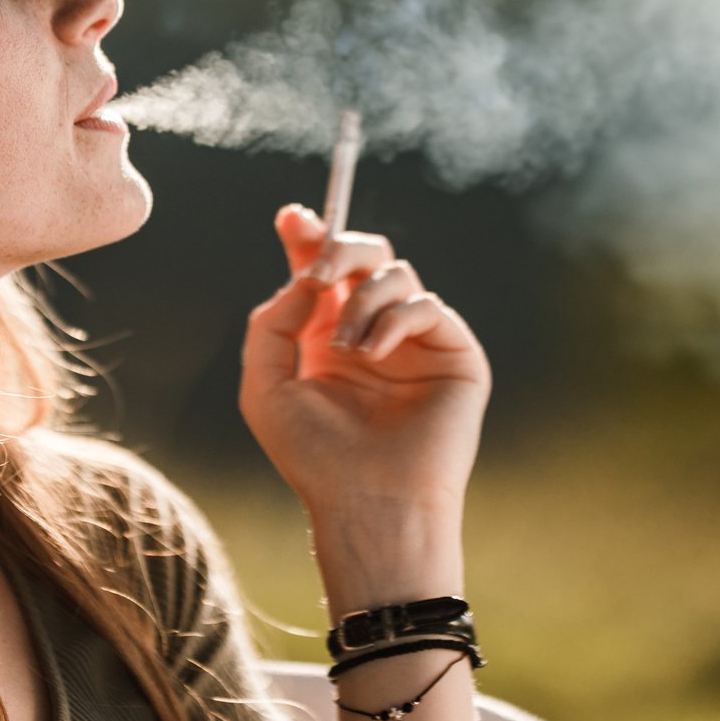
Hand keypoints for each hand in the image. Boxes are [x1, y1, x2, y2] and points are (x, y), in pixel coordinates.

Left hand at [239, 205, 490, 519]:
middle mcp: (374, 333)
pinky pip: (427, 305)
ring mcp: (416, 342)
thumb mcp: (265, 387)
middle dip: (338, 248)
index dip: (309, 237)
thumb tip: (308, 277)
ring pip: (396, 273)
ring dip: (362, 299)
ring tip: (346, 348)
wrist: (369, 502)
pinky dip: (393, 319)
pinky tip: (372, 353)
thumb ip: (272, 322)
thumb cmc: (315, 457)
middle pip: (365, 256)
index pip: (323, 272)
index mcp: (329, 337)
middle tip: (317, 272)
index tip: (291, 218)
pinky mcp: (454, 354)